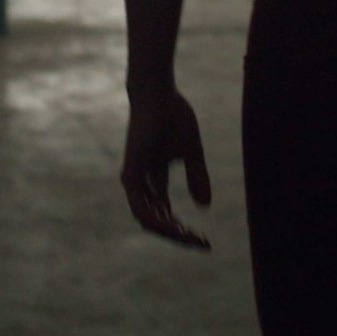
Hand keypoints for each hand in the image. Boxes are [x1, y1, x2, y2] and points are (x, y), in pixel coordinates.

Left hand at [120, 84, 212, 249]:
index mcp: (152, 179)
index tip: (204, 239)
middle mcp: (140, 183)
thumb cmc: (173, 116)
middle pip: (156, 221)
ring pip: (148, 219)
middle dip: (178, 235)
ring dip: (170, 232)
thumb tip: (204, 206)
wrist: (157, 92)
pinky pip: (141, 207)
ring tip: (191, 238)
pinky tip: (175, 227)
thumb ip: (197, 176)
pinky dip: (157, 220)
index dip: (183, 228)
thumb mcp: (191, 151)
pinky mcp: (131, 173)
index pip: (164, 213)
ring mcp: (133, 180)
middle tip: (201, 243)